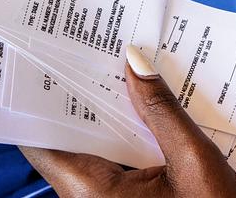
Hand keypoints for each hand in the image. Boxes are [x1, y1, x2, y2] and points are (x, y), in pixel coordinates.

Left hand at [20, 47, 235, 197]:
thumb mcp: (194, 159)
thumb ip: (162, 110)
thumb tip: (135, 63)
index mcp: (93, 194)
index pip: (43, 141)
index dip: (41, 100)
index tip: (50, 61)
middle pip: (72, 139)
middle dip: (89, 96)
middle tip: (101, 53)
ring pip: (95, 150)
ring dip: (113, 116)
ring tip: (129, 72)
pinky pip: (115, 165)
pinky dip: (128, 137)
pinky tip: (149, 110)